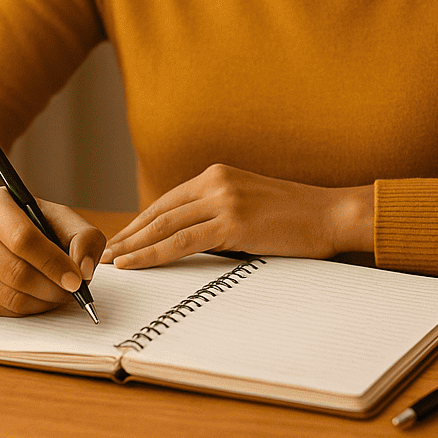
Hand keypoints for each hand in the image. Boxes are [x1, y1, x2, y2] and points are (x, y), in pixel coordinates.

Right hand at [0, 181, 105, 315]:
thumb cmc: (29, 223)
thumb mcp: (59, 217)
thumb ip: (83, 237)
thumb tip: (84, 270)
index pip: (22, 238)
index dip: (53, 263)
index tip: (76, 279)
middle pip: (14, 271)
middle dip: (51, 288)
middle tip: (72, 291)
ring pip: (8, 296)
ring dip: (42, 302)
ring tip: (60, 294)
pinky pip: (0, 310)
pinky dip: (27, 310)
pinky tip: (39, 298)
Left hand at [100, 164, 372, 268]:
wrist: (332, 215)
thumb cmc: (298, 218)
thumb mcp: (251, 206)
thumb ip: (220, 215)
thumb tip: (191, 239)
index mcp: (218, 175)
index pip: (168, 201)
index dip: (141, 222)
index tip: (121, 238)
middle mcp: (216, 181)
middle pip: (160, 212)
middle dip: (130, 234)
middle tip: (104, 252)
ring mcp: (223, 199)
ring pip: (165, 226)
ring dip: (133, 245)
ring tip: (111, 261)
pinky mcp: (232, 222)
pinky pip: (182, 242)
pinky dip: (153, 253)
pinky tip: (134, 262)